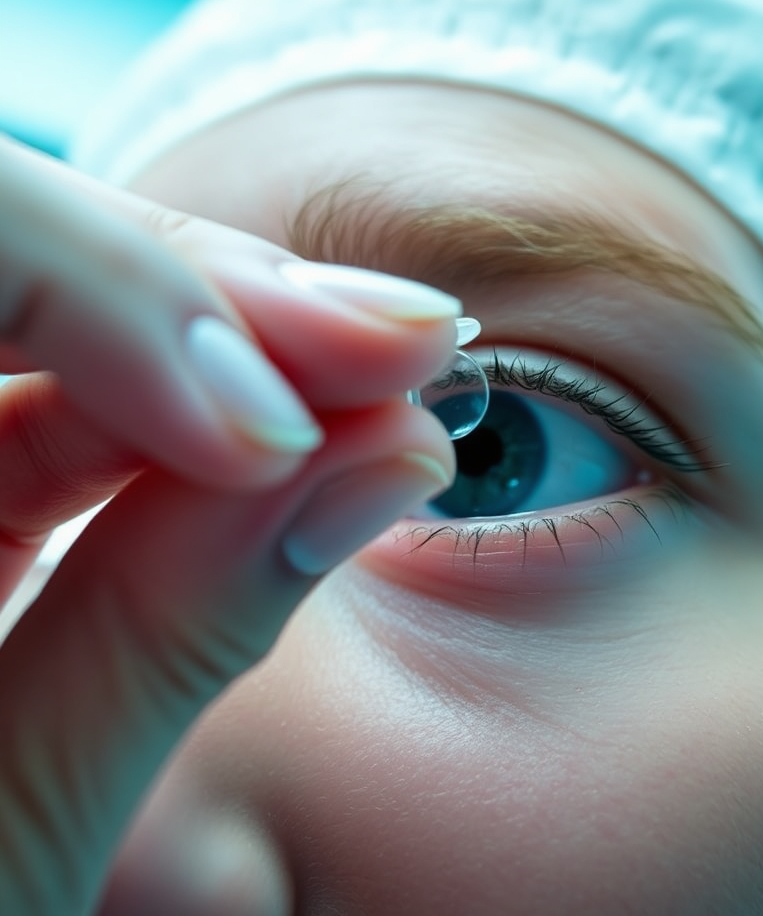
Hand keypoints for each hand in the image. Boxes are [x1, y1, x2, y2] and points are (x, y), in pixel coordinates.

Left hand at [0, 135, 457, 914]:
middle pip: (28, 261)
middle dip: (226, 300)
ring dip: (259, 350)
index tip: (281, 424)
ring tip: (397, 383)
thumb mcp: (10, 820)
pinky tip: (326, 434)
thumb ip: (175, 624)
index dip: (116, 293)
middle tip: (405, 342)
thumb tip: (386, 454)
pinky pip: (97, 410)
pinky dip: (223, 421)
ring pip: (83, 322)